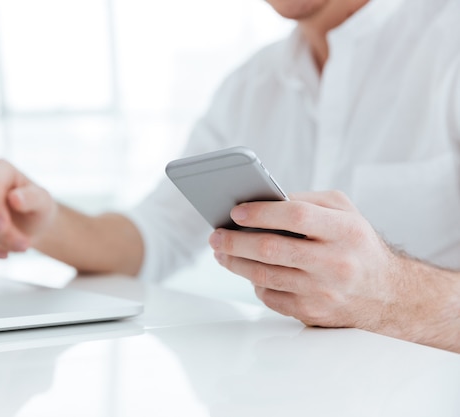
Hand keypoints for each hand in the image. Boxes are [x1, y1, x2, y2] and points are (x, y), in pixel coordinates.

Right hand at [0, 160, 57, 257]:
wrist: (32, 223)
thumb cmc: (39, 208)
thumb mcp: (43, 202)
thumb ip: (32, 198)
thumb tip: (14, 198)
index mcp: (0, 169)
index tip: (4, 228)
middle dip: (4, 234)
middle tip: (25, 246)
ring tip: (19, 246)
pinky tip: (4, 253)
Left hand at [208, 190, 403, 331]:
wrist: (386, 293)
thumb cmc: (357, 244)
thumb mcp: (345, 212)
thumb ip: (308, 201)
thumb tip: (262, 202)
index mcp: (345, 230)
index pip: (296, 216)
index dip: (261, 213)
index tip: (235, 212)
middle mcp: (336, 263)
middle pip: (271, 250)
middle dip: (234, 241)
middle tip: (215, 235)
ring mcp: (323, 292)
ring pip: (264, 276)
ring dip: (235, 262)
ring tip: (221, 252)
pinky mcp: (312, 313)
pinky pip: (270, 297)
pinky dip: (254, 283)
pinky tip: (248, 271)